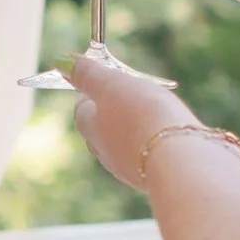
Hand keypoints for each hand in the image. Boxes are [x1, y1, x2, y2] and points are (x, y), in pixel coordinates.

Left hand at [65, 43, 185, 189]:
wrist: (178, 161)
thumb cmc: (142, 116)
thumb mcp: (113, 85)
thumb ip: (89, 74)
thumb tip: (61, 62)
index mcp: (91, 129)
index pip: (81, 108)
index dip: (91, 91)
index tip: (103, 79)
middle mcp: (105, 153)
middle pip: (102, 129)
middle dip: (112, 112)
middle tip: (130, 95)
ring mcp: (129, 168)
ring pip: (125, 144)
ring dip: (134, 129)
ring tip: (152, 114)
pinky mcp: (153, 177)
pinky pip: (148, 156)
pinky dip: (153, 144)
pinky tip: (168, 137)